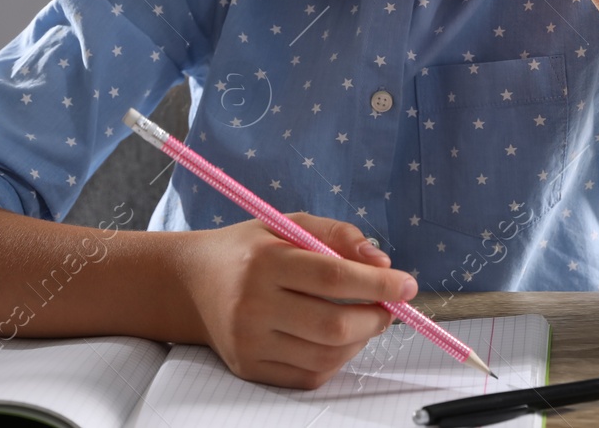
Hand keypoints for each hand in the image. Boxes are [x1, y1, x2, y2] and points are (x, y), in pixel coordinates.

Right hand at [181, 213, 416, 388]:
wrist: (191, 283)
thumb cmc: (248, 250)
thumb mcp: (288, 223)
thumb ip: (338, 234)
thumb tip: (382, 260)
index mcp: (265, 260)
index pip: (334, 277)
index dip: (379, 283)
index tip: (407, 284)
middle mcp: (253, 304)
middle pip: (333, 325)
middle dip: (375, 318)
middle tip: (388, 307)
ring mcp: (249, 341)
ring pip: (326, 356)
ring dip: (360, 341)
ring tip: (364, 320)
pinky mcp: (248, 367)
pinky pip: (308, 375)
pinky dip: (336, 360)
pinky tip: (337, 340)